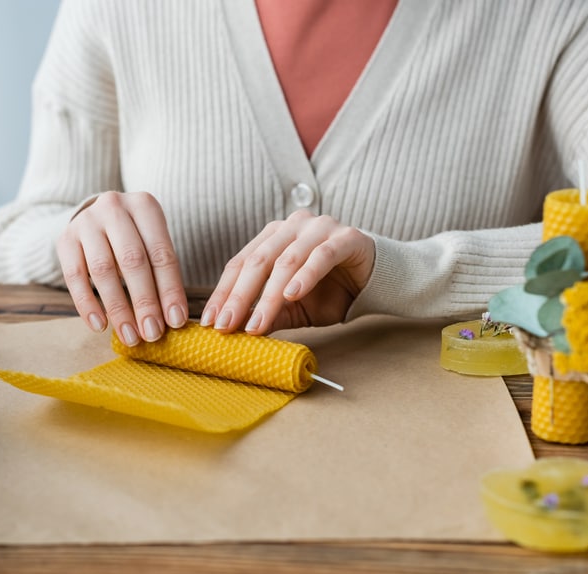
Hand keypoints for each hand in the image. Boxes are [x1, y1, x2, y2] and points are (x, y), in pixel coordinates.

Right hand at [56, 191, 187, 345]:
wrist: (95, 218)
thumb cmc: (134, 237)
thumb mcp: (152, 243)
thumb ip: (161, 274)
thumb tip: (171, 319)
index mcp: (145, 205)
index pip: (161, 253)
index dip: (170, 290)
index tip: (176, 321)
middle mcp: (114, 207)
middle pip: (132, 260)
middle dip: (144, 302)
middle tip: (152, 333)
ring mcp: (86, 221)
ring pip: (103, 270)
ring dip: (118, 308)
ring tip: (129, 336)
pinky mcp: (65, 239)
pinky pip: (74, 277)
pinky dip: (87, 304)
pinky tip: (99, 326)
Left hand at [200, 209, 374, 334]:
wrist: (377, 282)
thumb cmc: (332, 291)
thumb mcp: (294, 309)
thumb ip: (270, 315)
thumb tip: (236, 333)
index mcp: (272, 237)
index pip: (240, 264)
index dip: (223, 294)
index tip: (211, 324)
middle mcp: (291, 226)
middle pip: (257, 261)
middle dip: (239, 297)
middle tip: (227, 326)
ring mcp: (318, 228)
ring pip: (286, 261)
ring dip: (269, 295)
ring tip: (257, 323)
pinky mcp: (345, 237)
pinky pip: (321, 256)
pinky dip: (305, 276)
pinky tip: (292, 295)